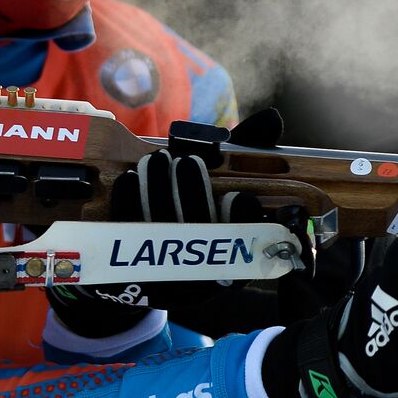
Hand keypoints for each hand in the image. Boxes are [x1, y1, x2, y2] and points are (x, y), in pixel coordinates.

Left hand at [45, 145, 262, 337]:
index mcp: (236, 257)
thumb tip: (271, 119)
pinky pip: (126, 232)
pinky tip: (130, 178)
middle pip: (198, 229)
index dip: (242, 217)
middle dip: (192, 189)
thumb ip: (247, 155)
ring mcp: (165, 279)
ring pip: (160, 226)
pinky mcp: (130, 273)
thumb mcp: (225, 194)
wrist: (150, 272)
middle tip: (186, 160)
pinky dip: (128, 200)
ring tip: (157, 160)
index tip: (236, 194)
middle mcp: (204, 274)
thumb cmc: (201, 220)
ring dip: (158, 186)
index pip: (247, 237)